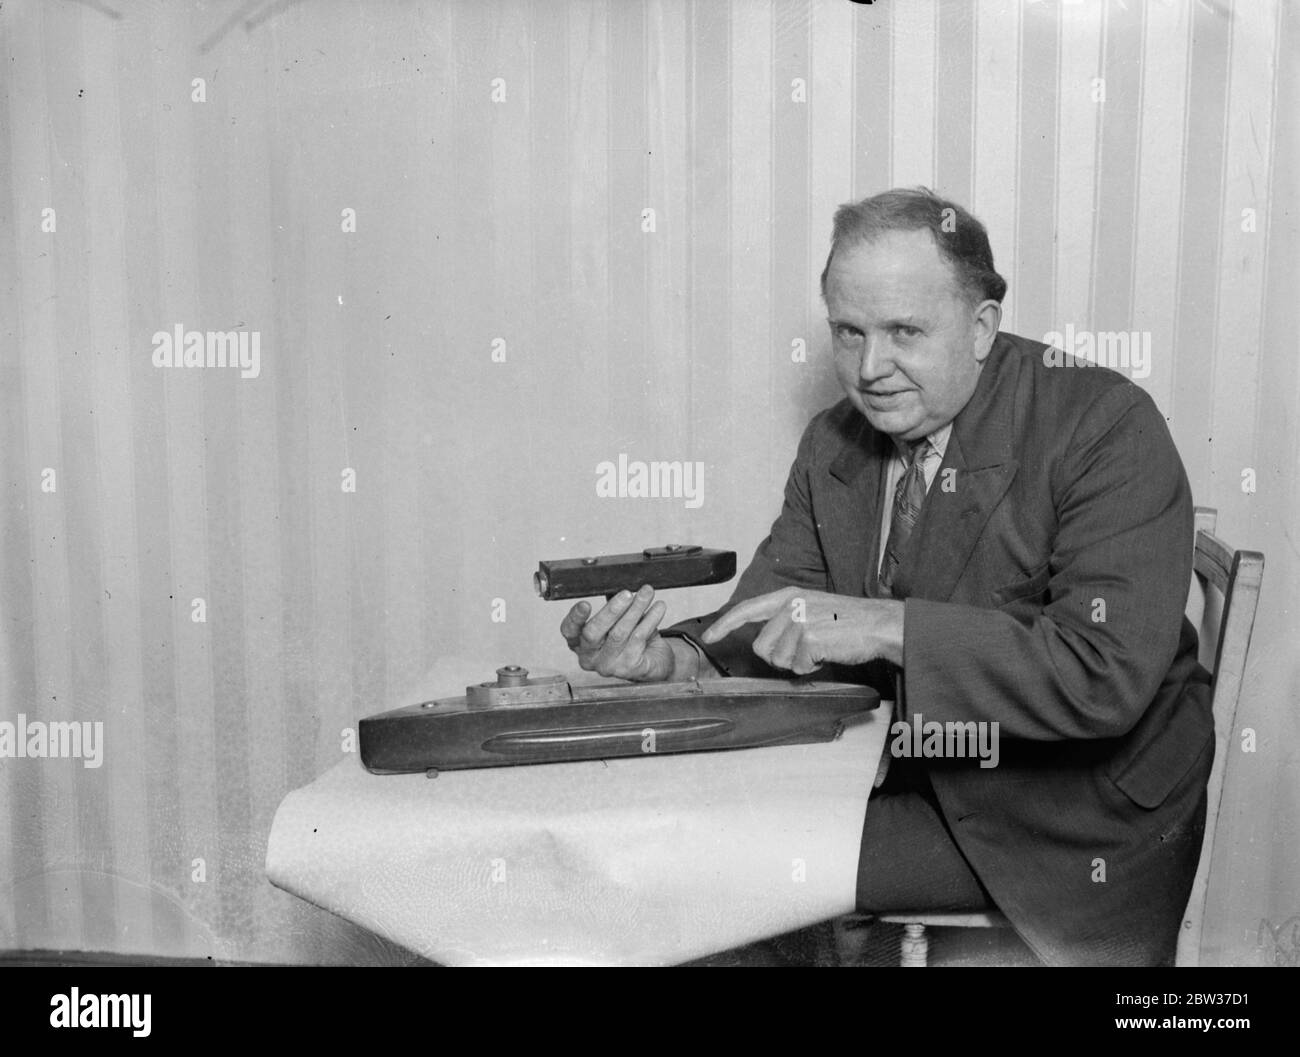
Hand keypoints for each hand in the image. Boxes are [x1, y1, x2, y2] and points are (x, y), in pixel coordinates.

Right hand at [560, 584, 677, 681]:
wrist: (653, 662)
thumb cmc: (631, 637)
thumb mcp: (617, 620)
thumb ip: (614, 606)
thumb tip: (618, 585)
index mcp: (579, 642)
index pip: (569, 630)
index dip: (575, 617)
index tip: (585, 604)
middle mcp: (589, 657)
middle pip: (593, 633)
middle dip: (611, 610)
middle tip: (626, 594)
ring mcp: (608, 666)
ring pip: (619, 633)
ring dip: (635, 609)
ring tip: (646, 593)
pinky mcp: (628, 669)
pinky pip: (638, 639)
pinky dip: (650, 620)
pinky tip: (658, 608)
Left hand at [700, 587, 903, 674]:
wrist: (878, 624)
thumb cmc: (847, 622)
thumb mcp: (811, 609)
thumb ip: (785, 620)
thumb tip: (763, 644)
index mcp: (788, 596)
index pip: (747, 609)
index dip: (725, 625)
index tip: (709, 636)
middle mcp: (790, 606)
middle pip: (761, 647)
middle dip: (781, 656)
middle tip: (808, 648)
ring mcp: (799, 621)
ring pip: (778, 660)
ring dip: (798, 663)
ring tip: (820, 649)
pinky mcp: (809, 639)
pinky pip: (798, 668)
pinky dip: (812, 668)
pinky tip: (827, 654)